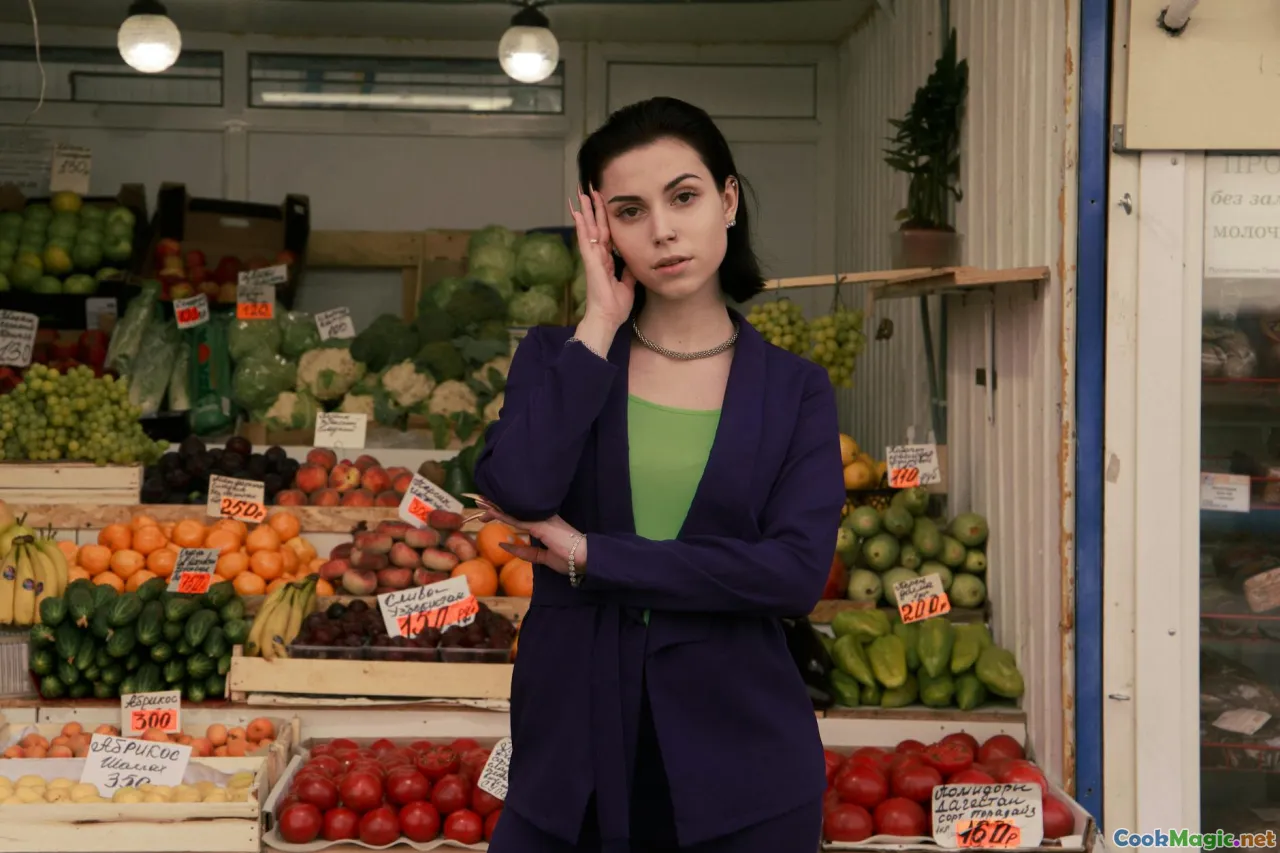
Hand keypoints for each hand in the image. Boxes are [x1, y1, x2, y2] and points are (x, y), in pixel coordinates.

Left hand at [469, 496, 584, 575]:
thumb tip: (504, 544)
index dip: (503, 511)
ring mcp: (541, 520)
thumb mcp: (543, 557)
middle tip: (479, 501)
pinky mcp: (540, 525)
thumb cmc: (569, 558)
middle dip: (496, 504)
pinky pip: (517, 520)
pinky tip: (491, 511)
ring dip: (495, 506)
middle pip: (514, 509)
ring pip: (513, 511)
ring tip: (479, 501)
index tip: (489, 510)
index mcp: (544, 522)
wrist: (584, 558)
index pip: (519, 515)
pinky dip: (503, 515)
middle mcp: (542, 517)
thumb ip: (525, 551)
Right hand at [570, 186, 635, 330]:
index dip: (605, 218)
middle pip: (596, 227)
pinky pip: (585, 241)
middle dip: (594, 208)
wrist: (607, 319)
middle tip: (591, 190)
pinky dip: (581, 226)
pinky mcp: (590, 262)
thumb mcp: (628, 285)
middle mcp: (598, 256)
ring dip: (586, 211)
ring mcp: (592, 258)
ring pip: (588, 229)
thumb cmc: (615, 306)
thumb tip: (635, 261)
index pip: (606, 234)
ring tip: (582, 194)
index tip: (604, 203)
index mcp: (607, 261)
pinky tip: (577, 213)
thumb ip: (629, 271)